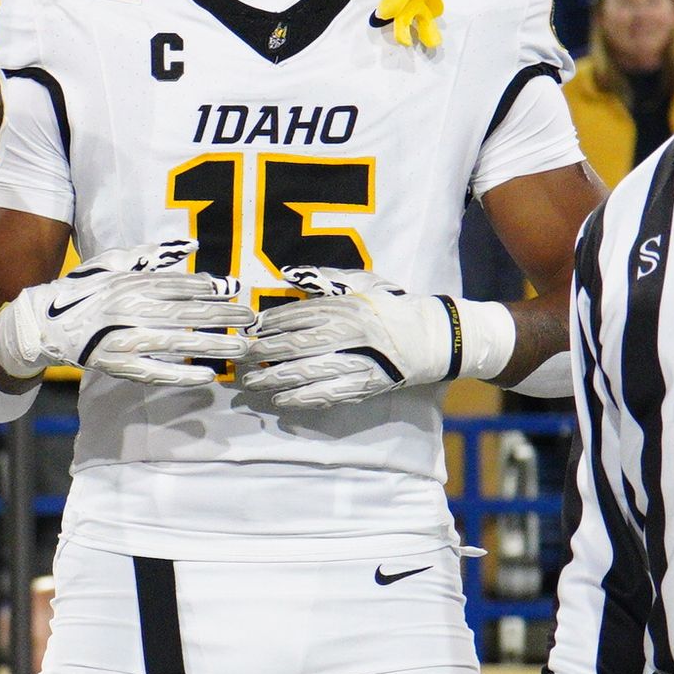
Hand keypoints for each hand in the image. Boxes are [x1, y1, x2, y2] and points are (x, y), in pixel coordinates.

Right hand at [0, 239, 248, 385]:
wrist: (44, 323)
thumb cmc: (85, 290)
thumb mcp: (114, 263)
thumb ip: (152, 254)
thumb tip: (192, 245)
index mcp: (131, 283)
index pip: (179, 286)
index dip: (211, 289)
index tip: (238, 292)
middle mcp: (128, 308)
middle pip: (185, 312)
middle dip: (223, 316)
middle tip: (253, 319)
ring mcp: (121, 337)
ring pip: (174, 341)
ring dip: (212, 345)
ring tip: (242, 347)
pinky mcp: (115, 364)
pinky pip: (152, 371)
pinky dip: (180, 374)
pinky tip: (207, 376)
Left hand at [234, 267, 464, 410]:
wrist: (433, 336)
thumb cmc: (391, 307)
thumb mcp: (363, 283)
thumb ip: (326, 279)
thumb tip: (289, 273)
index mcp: (347, 306)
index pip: (298, 315)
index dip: (268, 324)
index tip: (249, 330)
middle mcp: (350, 333)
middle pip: (295, 345)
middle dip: (262, 354)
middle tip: (240, 359)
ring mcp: (359, 360)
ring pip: (308, 373)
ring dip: (274, 380)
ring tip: (251, 383)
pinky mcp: (367, 384)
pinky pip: (330, 394)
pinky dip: (302, 399)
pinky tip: (281, 400)